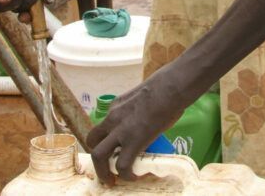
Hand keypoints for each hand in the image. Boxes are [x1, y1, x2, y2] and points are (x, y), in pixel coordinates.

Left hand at [87, 68, 186, 183]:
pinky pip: (123, 165)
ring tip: (112, 179)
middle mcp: (113, 118)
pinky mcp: (134, 141)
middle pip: (93, 140)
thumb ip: (138, 109)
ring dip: (103, 171)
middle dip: (98, 157)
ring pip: (99, 155)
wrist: (171, 87)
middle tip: (107, 167)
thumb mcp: (142, 95)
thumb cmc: (163, 86)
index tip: (115, 147)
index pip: (104, 126)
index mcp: (116, 105)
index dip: (107, 139)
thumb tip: (147, 119)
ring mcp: (121, 130)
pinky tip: (134, 177)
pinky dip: (126, 175)